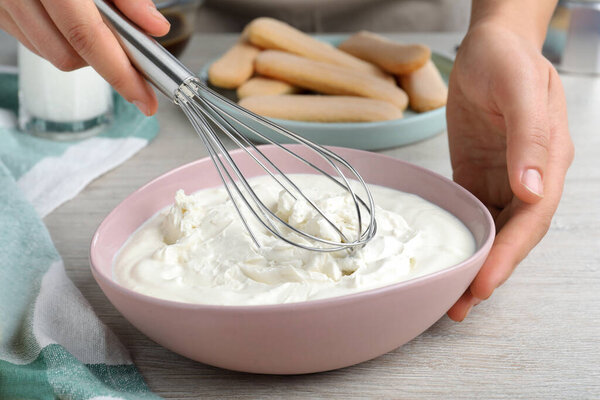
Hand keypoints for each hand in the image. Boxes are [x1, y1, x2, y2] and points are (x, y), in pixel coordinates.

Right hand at [0, 0, 169, 114]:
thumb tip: (154, 28)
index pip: (87, 37)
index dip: (121, 75)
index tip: (145, 100)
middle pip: (68, 56)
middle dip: (104, 61)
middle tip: (130, 51)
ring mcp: (1, 0)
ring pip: (49, 54)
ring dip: (81, 51)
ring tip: (98, 24)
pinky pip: (32, 40)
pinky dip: (59, 39)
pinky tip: (69, 18)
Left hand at [445, 21, 573, 320]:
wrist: (488, 45)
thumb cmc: (506, 59)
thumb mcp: (518, 90)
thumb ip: (529, 138)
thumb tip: (534, 189)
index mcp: (546, 162)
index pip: (531, 220)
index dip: (509, 255)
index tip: (483, 283)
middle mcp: (527, 177)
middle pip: (513, 235)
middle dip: (490, 272)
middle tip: (459, 305)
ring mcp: (503, 178)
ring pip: (493, 231)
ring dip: (475, 264)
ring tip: (449, 298)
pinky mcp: (478, 176)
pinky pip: (473, 214)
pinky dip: (463, 240)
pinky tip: (447, 258)